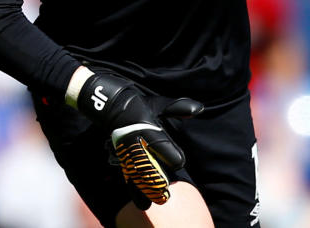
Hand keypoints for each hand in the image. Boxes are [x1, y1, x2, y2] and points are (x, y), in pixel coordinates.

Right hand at [77, 72, 202, 204]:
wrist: (112, 107)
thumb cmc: (140, 106)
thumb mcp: (159, 104)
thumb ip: (178, 107)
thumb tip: (198, 109)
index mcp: (145, 126)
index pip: (158, 142)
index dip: (169, 152)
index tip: (179, 161)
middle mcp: (135, 141)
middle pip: (146, 162)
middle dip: (155, 177)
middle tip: (166, 190)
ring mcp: (127, 152)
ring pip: (137, 173)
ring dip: (147, 188)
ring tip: (158, 201)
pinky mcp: (123, 160)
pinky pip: (129, 177)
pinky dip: (136, 191)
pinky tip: (144, 205)